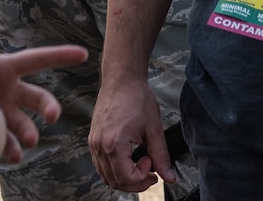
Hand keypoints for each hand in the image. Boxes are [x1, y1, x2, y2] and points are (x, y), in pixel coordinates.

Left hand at [0, 16, 83, 162]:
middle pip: (37, 97)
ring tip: (29, 142)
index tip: (83, 54)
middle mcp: (7, 91)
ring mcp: (1, 111)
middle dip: (49, 106)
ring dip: (30, 132)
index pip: (37, 60)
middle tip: (53, 116)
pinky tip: (12, 154)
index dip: (60, 56)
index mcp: (4, 68)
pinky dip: (11, 149)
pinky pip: (6, 142)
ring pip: (24, 124)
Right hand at [88, 71, 170, 191]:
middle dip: (135, 182)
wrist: (121, 79)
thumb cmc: (136, 97)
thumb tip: (169, 177)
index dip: (142, 179)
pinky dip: (114, 170)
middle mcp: (100, 146)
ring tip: (140, 165)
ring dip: (124, 178)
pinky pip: (100, 165)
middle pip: (114, 181)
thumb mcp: (154, 128)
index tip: (153, 165)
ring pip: (105, 176)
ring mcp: (94, 143)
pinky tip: (128, 160)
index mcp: (114, 144)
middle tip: (150, 171)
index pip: (125, 179)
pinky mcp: (93, 139)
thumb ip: (161, 155)